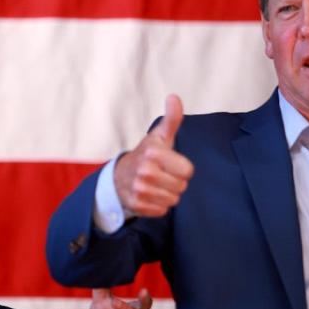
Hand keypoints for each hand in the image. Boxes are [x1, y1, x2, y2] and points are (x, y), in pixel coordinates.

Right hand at [114, 94, 193, 216]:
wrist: (120, 176)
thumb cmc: (147, 155)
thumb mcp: (160, 136)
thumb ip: (172, 119)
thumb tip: (174, 97)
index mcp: (153, 153)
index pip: (188, 171)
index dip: (182, 168)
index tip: (171, 163)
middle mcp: (145, 171)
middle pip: (181, 187)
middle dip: (175, 182)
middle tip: (162, 174)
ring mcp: (139, 189)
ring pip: (173, 200)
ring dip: (168, 194)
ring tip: (156, 184)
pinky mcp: (137, 205)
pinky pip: (162, 211)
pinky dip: (158, 205)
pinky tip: (150, 195)